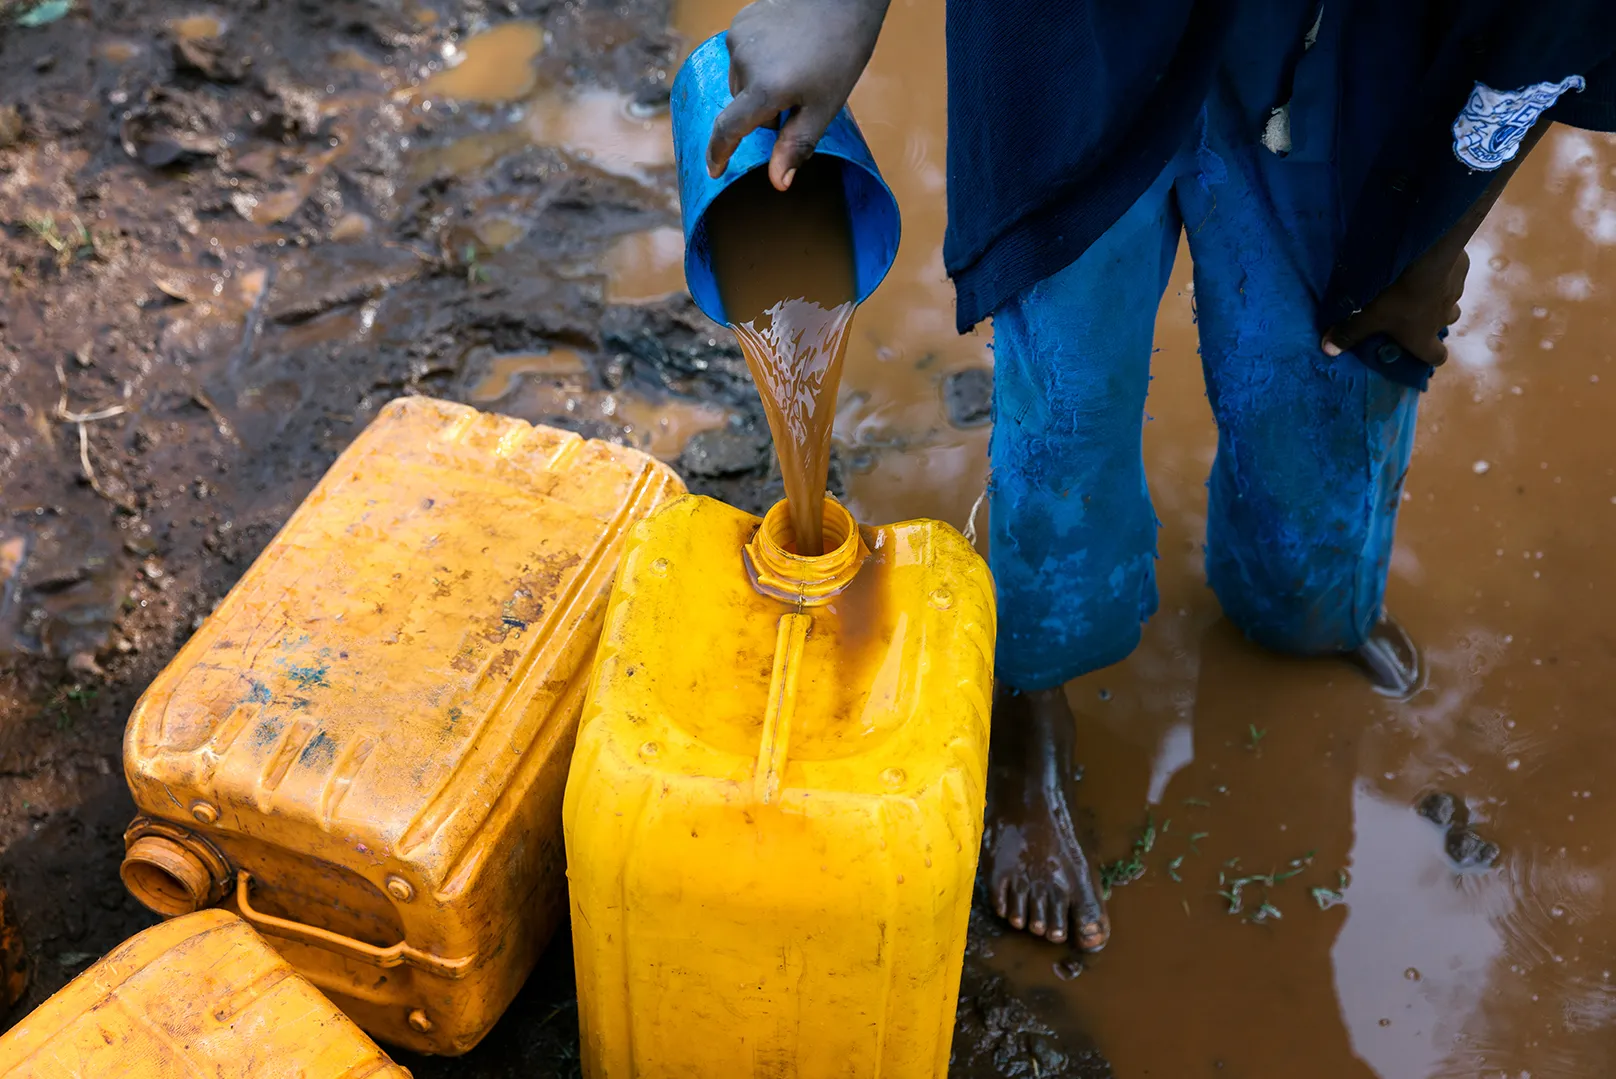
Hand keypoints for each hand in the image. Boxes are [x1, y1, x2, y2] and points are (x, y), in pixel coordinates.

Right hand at [706, 0, 890, 190]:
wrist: (842, 0)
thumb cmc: (840, 54)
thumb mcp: (824, 107)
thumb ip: (796, 144)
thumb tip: (777, 182)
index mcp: (765, 89)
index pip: (728, 129)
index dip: (719, 153)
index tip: (715, 170)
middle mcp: (743, 63)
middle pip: (741, 105)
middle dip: (763, 112)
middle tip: (797, 100)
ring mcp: (738, 38)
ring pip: (740, 80)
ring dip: (759, 86)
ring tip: (792, 70)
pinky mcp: (740, 21)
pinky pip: (741, 55)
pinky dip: (757, 61)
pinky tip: (783, 50)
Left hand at [1321, 246, 1469, 366]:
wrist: (1425, 257)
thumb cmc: (1395, 296)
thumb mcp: (1367, 316)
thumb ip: (1349, 333)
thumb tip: (1327, 351)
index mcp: (1423, 337)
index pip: (1436, 357)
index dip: (1429, 356)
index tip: (1420, 351)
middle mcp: (1443, 319)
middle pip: (1444, 326)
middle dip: (1432, 322)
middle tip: (1414, 313)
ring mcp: (1455, 294)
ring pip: (1450, 302)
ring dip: (1437, 299)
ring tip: (1420, 289)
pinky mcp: (1461, 271)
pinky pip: (1453, 276)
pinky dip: (1443, 274)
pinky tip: (1428, 266)